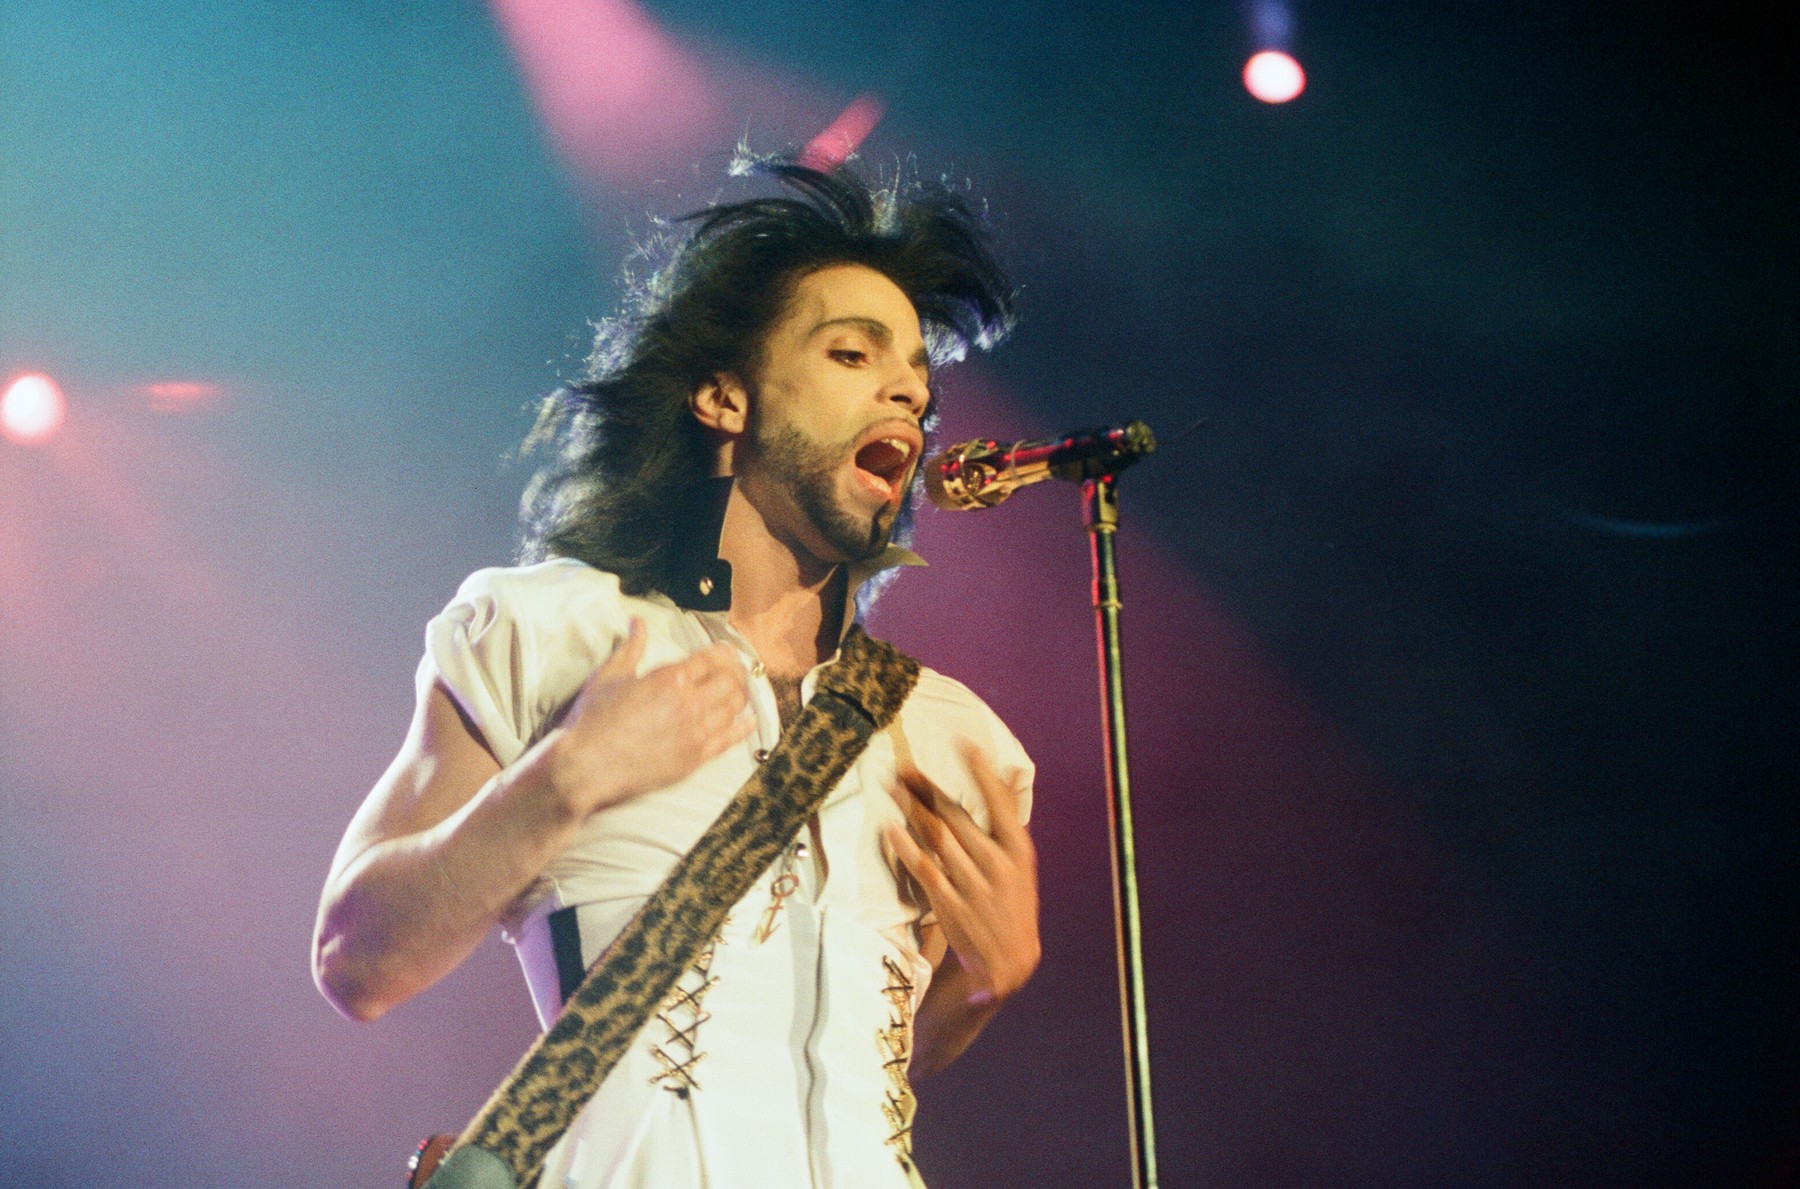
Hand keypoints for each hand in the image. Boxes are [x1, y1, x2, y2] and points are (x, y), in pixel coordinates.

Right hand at [545, 618, 752, 814]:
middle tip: (735, 672)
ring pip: (735, 708)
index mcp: (670, 678)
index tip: (726, 652)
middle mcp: (689, 703)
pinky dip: (744, 727)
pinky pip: (730, 740)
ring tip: (739, 691)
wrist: (585, 767)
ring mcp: (695, 733)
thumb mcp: (610, 675)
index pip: (713, 657)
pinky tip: (750, 719)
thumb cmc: (592, 720)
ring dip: (741, 696)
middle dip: (737, 672)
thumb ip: (631, 647)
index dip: (725, 652)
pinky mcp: (695, 759)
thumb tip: (638, 622)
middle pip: (731, 681)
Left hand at [885, 748, 1039, 1003]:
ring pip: (937, 838)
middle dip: (928, 789)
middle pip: (957, 817)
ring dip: (913, 809)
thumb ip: (1010, 820)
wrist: (1007, 963)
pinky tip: (891, 828)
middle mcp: (997, 865)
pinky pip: (924, 869)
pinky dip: (906, 847)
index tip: (964, 744)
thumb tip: (1010, 773)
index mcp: (1019, 852)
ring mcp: (973, 886)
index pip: (1000, 804)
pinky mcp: (949, 905)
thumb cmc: (1013, 904)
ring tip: (894, 787)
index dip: (982, 773)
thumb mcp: (1022, 864)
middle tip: (904, 766)